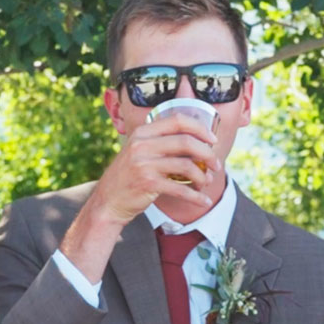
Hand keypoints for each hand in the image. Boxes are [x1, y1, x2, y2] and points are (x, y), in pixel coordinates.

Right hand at [59, 113, 217, 280]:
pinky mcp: (147, 184)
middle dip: (207, 154)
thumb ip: (160, 142)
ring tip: (206, 183)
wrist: (107, 202)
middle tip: (216, 165)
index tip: (212, 140)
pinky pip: (180, 189)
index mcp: (142, 132)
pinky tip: (203, 200)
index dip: (200, 128)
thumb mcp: (138, 152)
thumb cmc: (129, 177)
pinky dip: (195, 196)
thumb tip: (197, 141)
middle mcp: (142, 145)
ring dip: (202, 176)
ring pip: (186, 165)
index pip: (178, 120)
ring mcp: (144, 164)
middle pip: (186, 142)